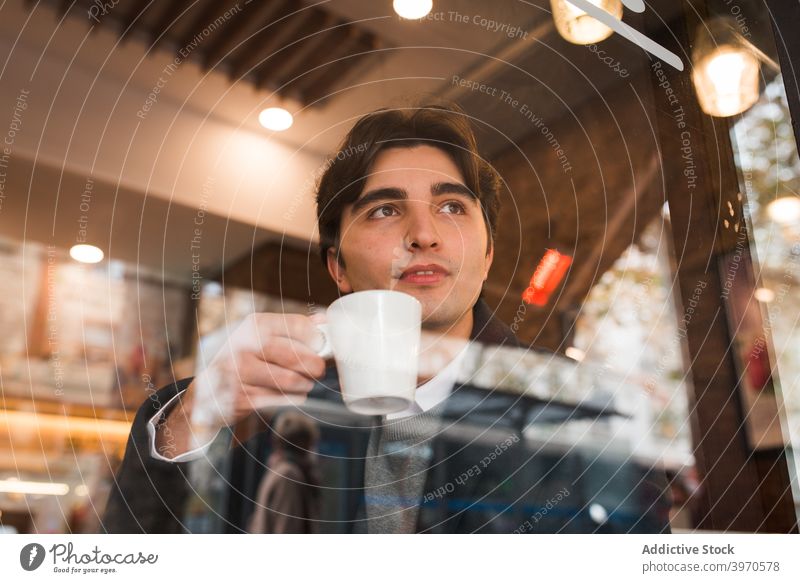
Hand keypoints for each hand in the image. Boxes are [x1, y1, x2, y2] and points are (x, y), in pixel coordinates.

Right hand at [159, 313, 326, 455]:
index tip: (322, 347)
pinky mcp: (242, 397)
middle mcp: (245, 345)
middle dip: (315, 366)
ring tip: (304, 383)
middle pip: (297, 356)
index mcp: (255, 324)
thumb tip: (325, 321)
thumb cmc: (244, 362)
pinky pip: (281, 399)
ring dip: (305, 384)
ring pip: (291, 380)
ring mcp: (241, 372)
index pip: (299, 325)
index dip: (318, 338)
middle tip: (318, 370)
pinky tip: (289, 395)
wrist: (208, 393)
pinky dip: (292, 398)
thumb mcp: (261, 337)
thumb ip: (293, 329)